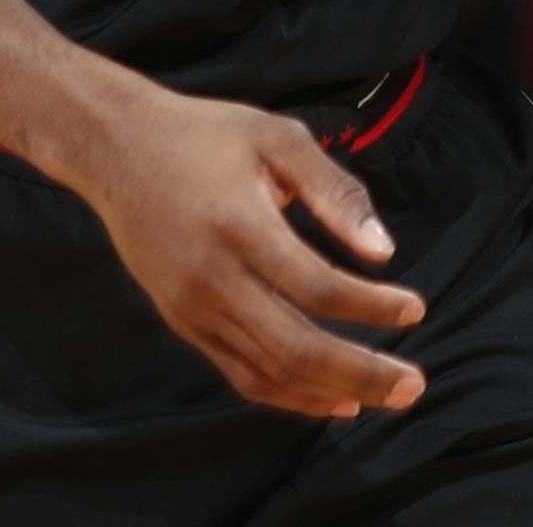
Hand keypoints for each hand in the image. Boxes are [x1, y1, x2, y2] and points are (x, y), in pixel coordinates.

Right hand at [75, 77, 427, 419]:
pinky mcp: (182, 321)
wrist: (118, 148)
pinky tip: (329, 396)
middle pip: (297, 347)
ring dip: (331, 391)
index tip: (415, 307)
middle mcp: (212, 277)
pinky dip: (288, 393)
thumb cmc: (206, 134)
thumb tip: (383, 250)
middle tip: (413, 385)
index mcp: (240, 226)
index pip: (318, 287)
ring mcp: (192, 307)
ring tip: (382, 396)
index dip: (373, 306)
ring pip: (270, 371)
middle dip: (362, 373)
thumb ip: (333, 190)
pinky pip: (240, 372)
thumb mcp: (276, 138)